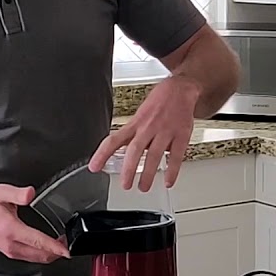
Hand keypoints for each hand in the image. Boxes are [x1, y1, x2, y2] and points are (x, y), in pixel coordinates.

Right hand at [0, 184, 70, 263]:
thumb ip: (18, 193)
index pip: (38, 241)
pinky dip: (40, 254)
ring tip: (60, 244)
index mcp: (10, 229)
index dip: (55, 247)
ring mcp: (9, 250)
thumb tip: (30, 194)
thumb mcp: (1, 192)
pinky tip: (44, 246)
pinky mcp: (8, 252)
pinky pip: (29, 257)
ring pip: (35, 259)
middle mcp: (10, 244)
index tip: (67, 249)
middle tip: (67, 242)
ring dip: (49, 254)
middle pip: (39, 255)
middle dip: (56, 252)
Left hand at [90, 74, 199, 190]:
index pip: (114, 140)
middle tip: (125, 184)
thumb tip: (127, 154)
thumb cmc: (159, 101)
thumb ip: (135, 134)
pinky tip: (168, 181)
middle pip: (135, 150)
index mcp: (136, 123)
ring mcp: (165, 131)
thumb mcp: (140, 114)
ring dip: (148, 174)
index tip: (94, 167)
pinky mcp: (181, 134)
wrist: (180, 88)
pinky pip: (176, 155)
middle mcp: (148, 127)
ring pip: (154, 154)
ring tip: (144, 187)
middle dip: (129, 169)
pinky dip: (172, 170)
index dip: (102, 154)